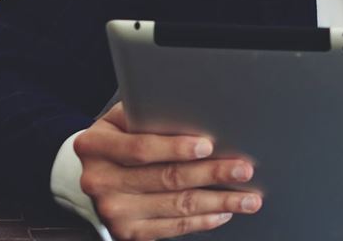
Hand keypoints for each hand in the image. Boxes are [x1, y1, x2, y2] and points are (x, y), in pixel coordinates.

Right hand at [73, 102, 262, 240]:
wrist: (95, 172)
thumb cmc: (120, 136)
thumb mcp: (125, 117)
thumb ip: (153, 114)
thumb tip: (200, 114)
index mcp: (96, 146)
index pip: (141, 148)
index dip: (176, 147)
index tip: (208, 145)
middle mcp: (100, 181)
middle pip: (166, 178)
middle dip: (211, 174)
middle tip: (243, 169)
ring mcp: (113, 211)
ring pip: (176, 206)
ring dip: (218, 202)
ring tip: (247, 197)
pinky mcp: (128, 232)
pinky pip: (172, 228)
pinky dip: (202, 220)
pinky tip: (223, 212)